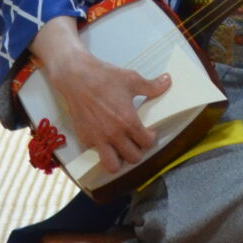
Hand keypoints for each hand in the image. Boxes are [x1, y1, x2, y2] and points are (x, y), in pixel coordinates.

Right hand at [32, 18, 167, 173]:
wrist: (76, 77)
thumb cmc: (104, 77)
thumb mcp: (131, 79)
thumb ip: (151, 86)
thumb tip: (167, 81)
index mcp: (128, 121)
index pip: (147, 143)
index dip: (150, 138)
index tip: (148, 133)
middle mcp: (114, 134)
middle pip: (133, 158)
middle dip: (137, 151)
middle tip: (136, 141)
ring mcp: (98, 138)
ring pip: (112, 165)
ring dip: (119, 160)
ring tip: (121, 149)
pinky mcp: (85, 138)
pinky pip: (97, 152)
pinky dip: (102, 149)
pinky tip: (105, 138)